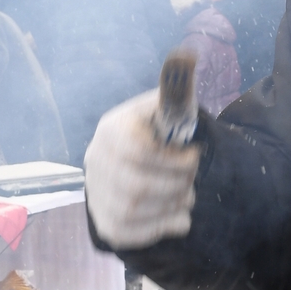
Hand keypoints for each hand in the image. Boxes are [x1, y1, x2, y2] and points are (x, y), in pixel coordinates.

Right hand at [85, 90, 199, 248]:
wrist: (131, 167)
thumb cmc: (157, 135)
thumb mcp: (166, 111)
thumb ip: (177, 91)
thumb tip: (187, 56)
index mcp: (111, 130)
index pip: (137, 150)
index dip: (173, 161)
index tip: (194, 159)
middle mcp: (96, 162)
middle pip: (136, 186)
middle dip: (175, 186)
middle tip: (191, 181)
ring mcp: (97, 195)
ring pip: (134, 211)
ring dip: (171, 206)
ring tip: (186, 197)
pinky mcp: (106, 224)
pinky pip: (131, 234)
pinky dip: (162, 228)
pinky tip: (177, 217)